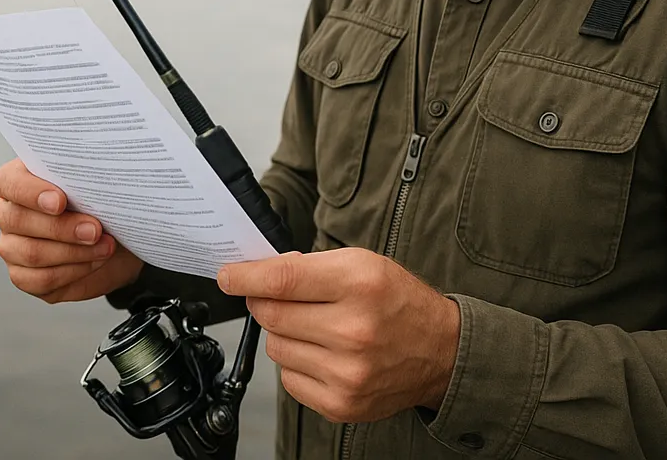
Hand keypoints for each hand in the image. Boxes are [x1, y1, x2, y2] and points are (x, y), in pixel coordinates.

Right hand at [0, 157, 143, 303]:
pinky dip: (73, 270)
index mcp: (19, 180)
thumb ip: (86, 174)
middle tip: (95, 229)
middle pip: (18, 220)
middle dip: (62, 227)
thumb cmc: (102, 199)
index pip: (7, 182)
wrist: (117, 235)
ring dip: (74, 251)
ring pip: (31, 253)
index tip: (61, 201)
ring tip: (106, 246)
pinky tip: (95, 261)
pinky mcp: (25, 276)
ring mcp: (13, 247)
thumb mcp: (97, 181)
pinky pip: (41, 279)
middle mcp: (9, 213)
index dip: (30, 192)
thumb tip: (96, 171)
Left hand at [218, 248, 459, 422]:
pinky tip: (322, 351)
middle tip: (278, 295)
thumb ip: (312, 266)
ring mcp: (347, 372)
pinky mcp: (341, 403)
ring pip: (277, 347)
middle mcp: (353, 330)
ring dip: (284, 332)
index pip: (284, 279)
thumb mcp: (363, 263)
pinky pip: (289, 378)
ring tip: (315, 325)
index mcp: (359, 284)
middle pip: (272, 314)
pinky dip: (297, 362)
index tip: (228, 275)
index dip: (247, 276)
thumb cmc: (398, 300)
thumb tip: (262, 273)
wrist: (439, 351)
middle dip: (265, 301)